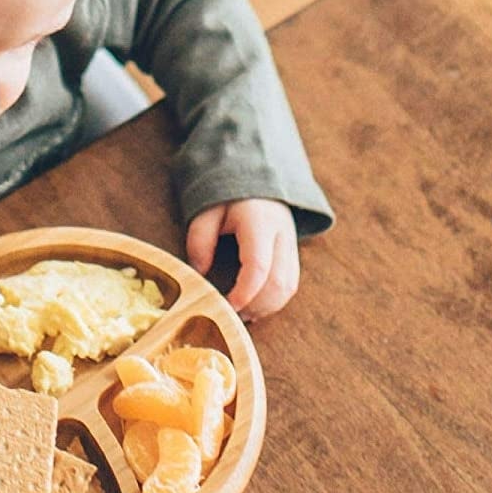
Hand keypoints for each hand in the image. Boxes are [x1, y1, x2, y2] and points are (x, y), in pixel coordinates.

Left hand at [185, 198, 299, 320]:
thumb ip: (200, 240)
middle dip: (255, 306)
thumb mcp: (207, 211)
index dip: (244, 292)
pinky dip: (274, 301)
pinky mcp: (293, 253)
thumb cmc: (228, 196)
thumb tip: (199, 273)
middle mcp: (282, 234)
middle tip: (231, 315)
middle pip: (279, 282)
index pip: (258, 265)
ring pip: (288, 287)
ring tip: (241, 315)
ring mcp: (291, 244)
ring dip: (266, 307)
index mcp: (260, 221)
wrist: (257, 176)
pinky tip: (254, 307)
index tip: (225, 305)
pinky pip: (290, 284)